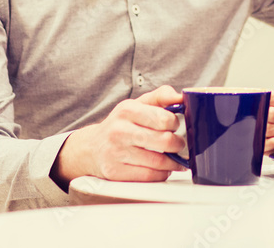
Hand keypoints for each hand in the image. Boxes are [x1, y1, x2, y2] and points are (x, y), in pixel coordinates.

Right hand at [53, 85, 185, 186]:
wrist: (91, 147)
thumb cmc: (121, 124)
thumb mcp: (137, 104)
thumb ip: (161, 96)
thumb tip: (181, 97)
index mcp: (127, 110)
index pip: (164, 118)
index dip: (175, 123)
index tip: (175, 126)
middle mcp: (119, 130)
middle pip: (164, 141)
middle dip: (178, 144)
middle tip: (179, 144)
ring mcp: (116, 153)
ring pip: (159, 162)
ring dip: (173, 162)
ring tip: (174, 158)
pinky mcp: (115, 172)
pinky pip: (149, 176)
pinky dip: (162, 174)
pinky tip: (163, 169)